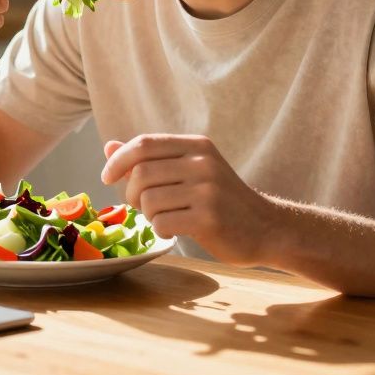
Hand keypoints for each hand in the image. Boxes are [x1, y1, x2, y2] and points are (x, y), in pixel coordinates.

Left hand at [100, 134, 272, 265]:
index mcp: (197, 145)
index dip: (118, 160)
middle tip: (143, 206)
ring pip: (148, 200)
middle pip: (141, 173)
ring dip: (148, 214)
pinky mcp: (208, 218)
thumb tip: (109, 146)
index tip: (107, 177)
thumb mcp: (191, 169)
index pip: (143, 144)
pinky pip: (161, 222)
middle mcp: (202, 163)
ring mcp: (207, 190)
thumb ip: (151, 158)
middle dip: (132, 193)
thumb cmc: (222, 200)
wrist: (267, 228)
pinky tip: (175, 229)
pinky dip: (160, 230)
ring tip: (165, 217)